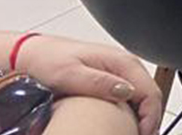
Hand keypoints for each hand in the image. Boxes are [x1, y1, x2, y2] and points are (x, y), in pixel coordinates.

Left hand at [14, 34, 162, 134]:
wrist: (31, 54)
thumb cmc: (48, 60)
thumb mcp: (70, 73)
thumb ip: (99, 82)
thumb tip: (126, 91)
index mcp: (121, 61)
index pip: (150, 92)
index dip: (151, 117)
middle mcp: (124, 65)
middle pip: (150, 96)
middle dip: (150, 120)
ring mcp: (118, 72)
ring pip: (142, 97)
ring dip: (143, 117)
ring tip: (135, 134)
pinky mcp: (110, 79)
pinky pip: (130, 97)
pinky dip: (133, 113)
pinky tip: (125, 124)